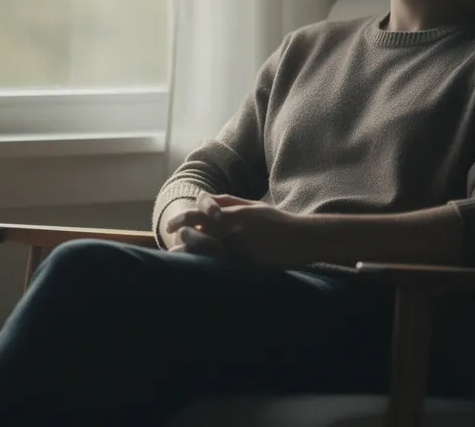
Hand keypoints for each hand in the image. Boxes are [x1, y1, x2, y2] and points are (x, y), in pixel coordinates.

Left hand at [170, 194, 310, 268]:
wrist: (303, 238)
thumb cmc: (277, 221)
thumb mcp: (253, 206)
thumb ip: (230, 202)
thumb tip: (208, 201)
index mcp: (235, 212)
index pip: (199, 213)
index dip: (181, 219)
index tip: (170, 227)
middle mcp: (235, 228)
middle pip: (199, 233)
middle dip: (182, 241)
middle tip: (172, 249)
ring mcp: (242, 247)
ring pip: (207, 251)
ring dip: (192, 256)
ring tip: (179, 262)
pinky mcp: (249, 264)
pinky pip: (223, 266)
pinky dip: (210, 268)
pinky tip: (200, 273)